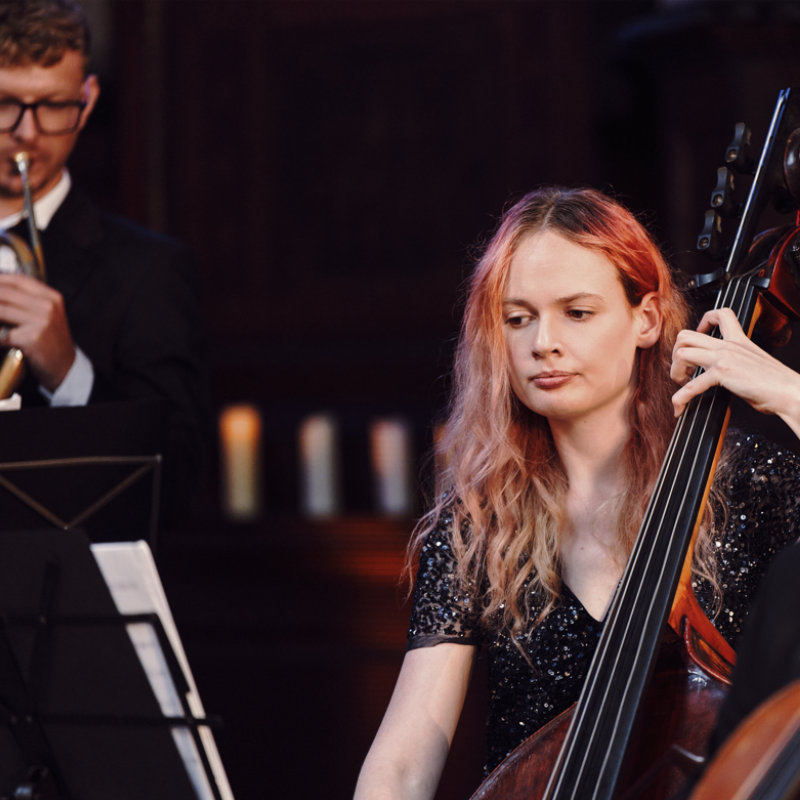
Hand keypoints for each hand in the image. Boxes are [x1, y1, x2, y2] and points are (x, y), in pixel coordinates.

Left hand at [0, 273, 74, 391]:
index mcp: (52, 298)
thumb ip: (28, 301)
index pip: (18, 280)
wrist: (65, 366)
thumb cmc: (51, 341)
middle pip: (5, 293)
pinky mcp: (32, 338)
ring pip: (0, 310)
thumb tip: (1, 292)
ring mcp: (41, 322)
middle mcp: (48, 307)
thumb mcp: (48, 315)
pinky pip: (2, 334)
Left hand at [671, 308, 799, 433]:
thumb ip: (737, 360)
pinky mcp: (722, 373)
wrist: (790, 392)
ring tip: (682, 385)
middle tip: (683, 369)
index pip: (720, 315)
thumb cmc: (776, 383)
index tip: (699, 337)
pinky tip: (680, 408)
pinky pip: (690, 386)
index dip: (702, 323)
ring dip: (674, 371)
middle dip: (675, 353)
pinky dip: (679, 399)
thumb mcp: (754, 362)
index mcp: (739, 340)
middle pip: (686, 335)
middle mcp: (728, 345)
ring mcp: (724, 357)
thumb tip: (722, 371)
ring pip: (682, 353)